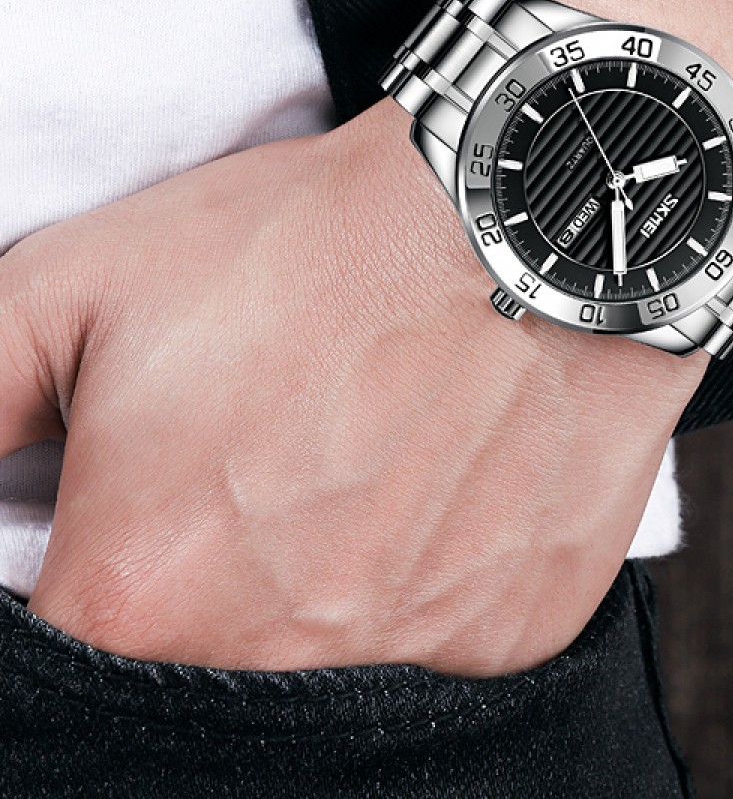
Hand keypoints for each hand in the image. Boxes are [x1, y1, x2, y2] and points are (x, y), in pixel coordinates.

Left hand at [0, 0, 732, 675]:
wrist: (528, 212)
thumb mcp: (79, 285)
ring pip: (330, 652)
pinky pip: (442, 633)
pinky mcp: (515, 626)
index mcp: (145, 588)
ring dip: (325, 573)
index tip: (142, 502)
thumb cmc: (315, 238)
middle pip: (201, 665)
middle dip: (209, 570)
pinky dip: (427, 571)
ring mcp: (415, 648)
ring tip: (359, 453)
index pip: (61, 653)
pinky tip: (441, 476)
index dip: (93, 568)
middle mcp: (284, 649)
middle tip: (261, 459)